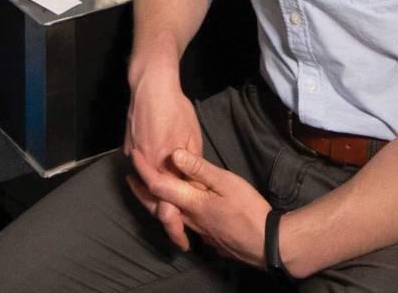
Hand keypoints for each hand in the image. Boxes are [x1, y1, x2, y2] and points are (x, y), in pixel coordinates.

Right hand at [122, 64, 202, 247]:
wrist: (150, 85)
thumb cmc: (175, 109)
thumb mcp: (191, 138)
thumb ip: (191, 167)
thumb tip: (196, 190)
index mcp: (160, 165)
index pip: (167, 205)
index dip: (176, 226)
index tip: (185, 241)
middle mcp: (142, 165)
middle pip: (153, 202)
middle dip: (167, 222)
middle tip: (182, 239)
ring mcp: (132, 156)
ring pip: (145, 189)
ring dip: (158, 204)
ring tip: (173, 221)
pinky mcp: (128, 148)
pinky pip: (139, 173)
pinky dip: (149, 185)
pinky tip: (160, 192)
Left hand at [133, 148, 272, 267]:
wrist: (267, 244)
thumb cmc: (248, 210)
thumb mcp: (226, 183)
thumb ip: (199, 169)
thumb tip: (174, 153)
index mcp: (191, 202)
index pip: (157, 186)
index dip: (143, 169)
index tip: (135, 155)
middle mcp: (189, 218)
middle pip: (156, 205)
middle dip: (140, 191)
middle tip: (130, 178)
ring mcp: (198, 230)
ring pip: (169, 215)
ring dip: (155, 201)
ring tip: (149, 190)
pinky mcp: (208, 236)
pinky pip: (183, 222)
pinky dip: (173, 211)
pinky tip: (180, 207)